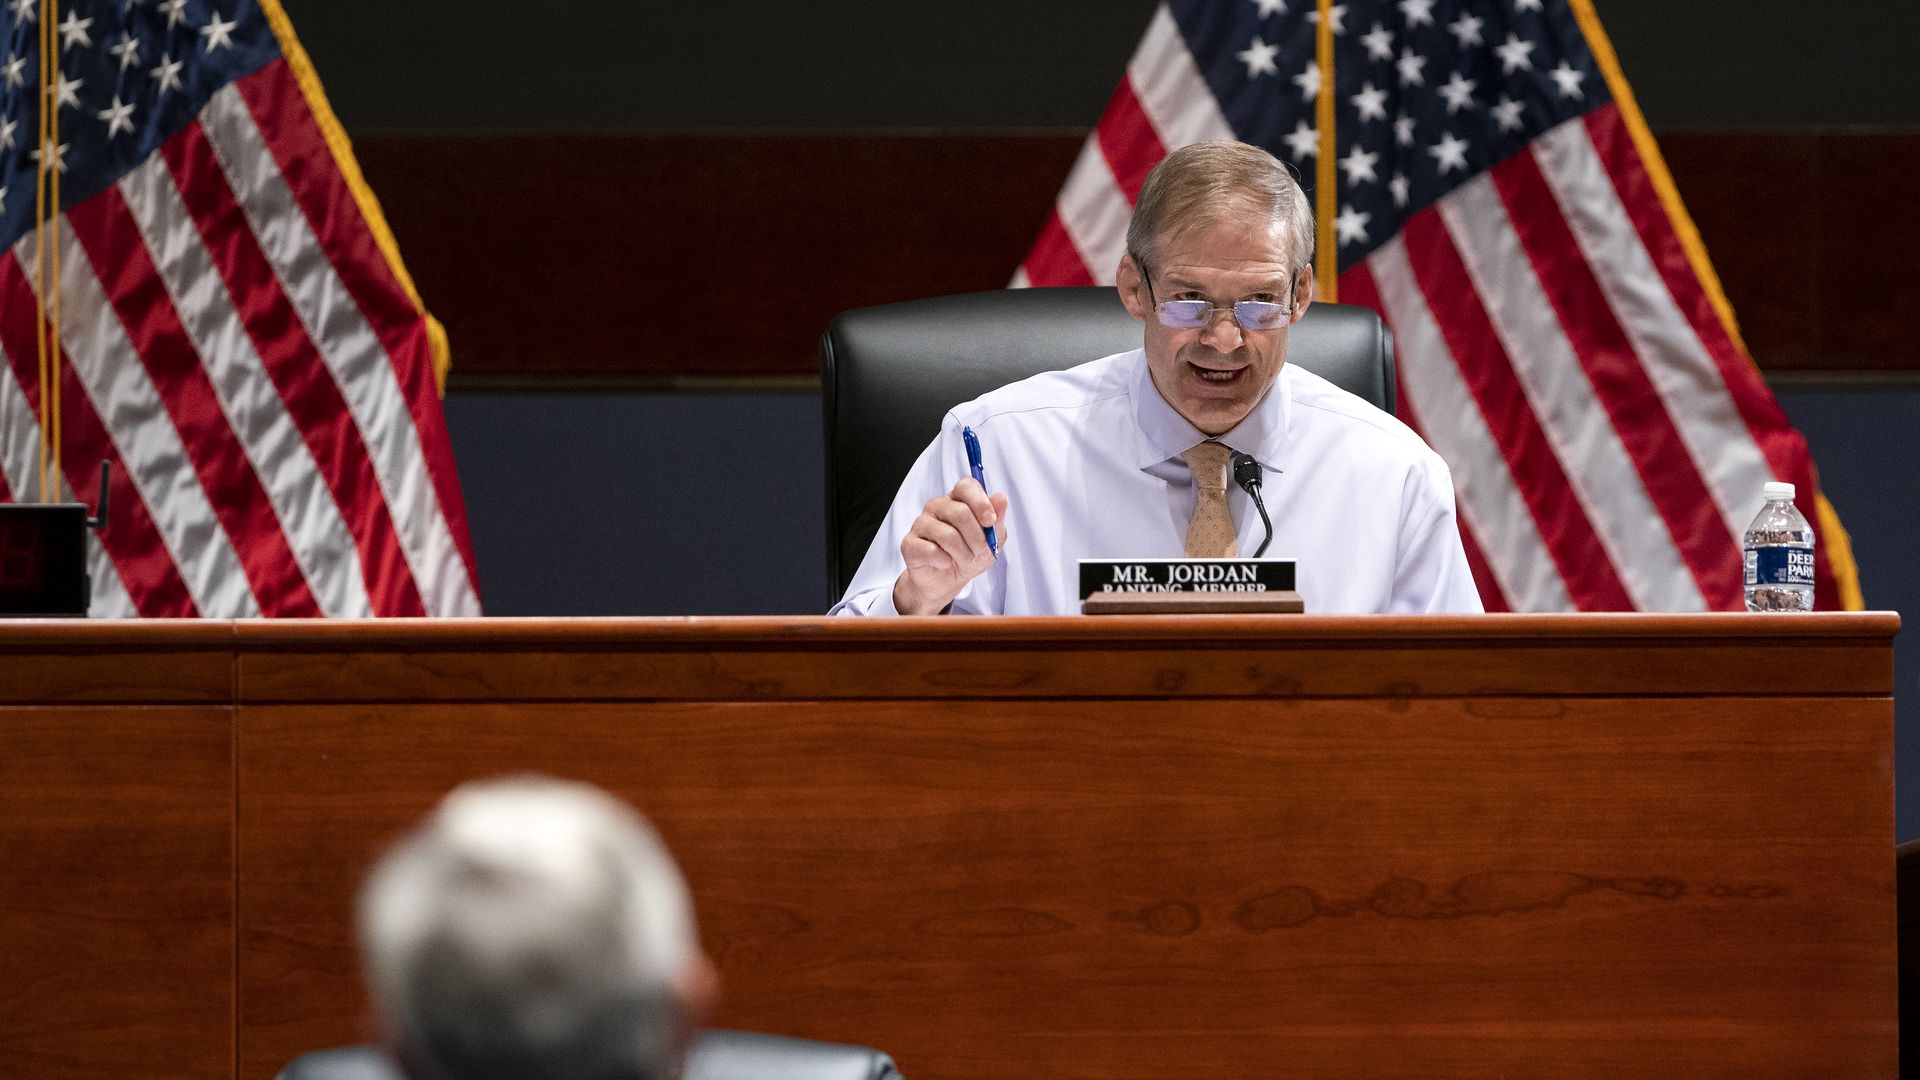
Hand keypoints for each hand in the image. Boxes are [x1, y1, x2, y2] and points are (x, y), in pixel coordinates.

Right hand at [892, 478, 1009, 614]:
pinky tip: (945, 562)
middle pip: (960, 513)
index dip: (981, 503)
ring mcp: (921, 523)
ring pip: (947, 535)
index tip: (990, 522)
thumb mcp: (993, 539)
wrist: (949, 580)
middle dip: (977, 539)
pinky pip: (931, 551)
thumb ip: (997, 518)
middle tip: (980, 552)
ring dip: (963, 554)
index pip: (966, 486)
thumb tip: (1000, 498)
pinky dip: (944, 561)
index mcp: (958, 499)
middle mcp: (937, 506)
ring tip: (965, 560)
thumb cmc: (970, 554)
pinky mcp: (910, 543)